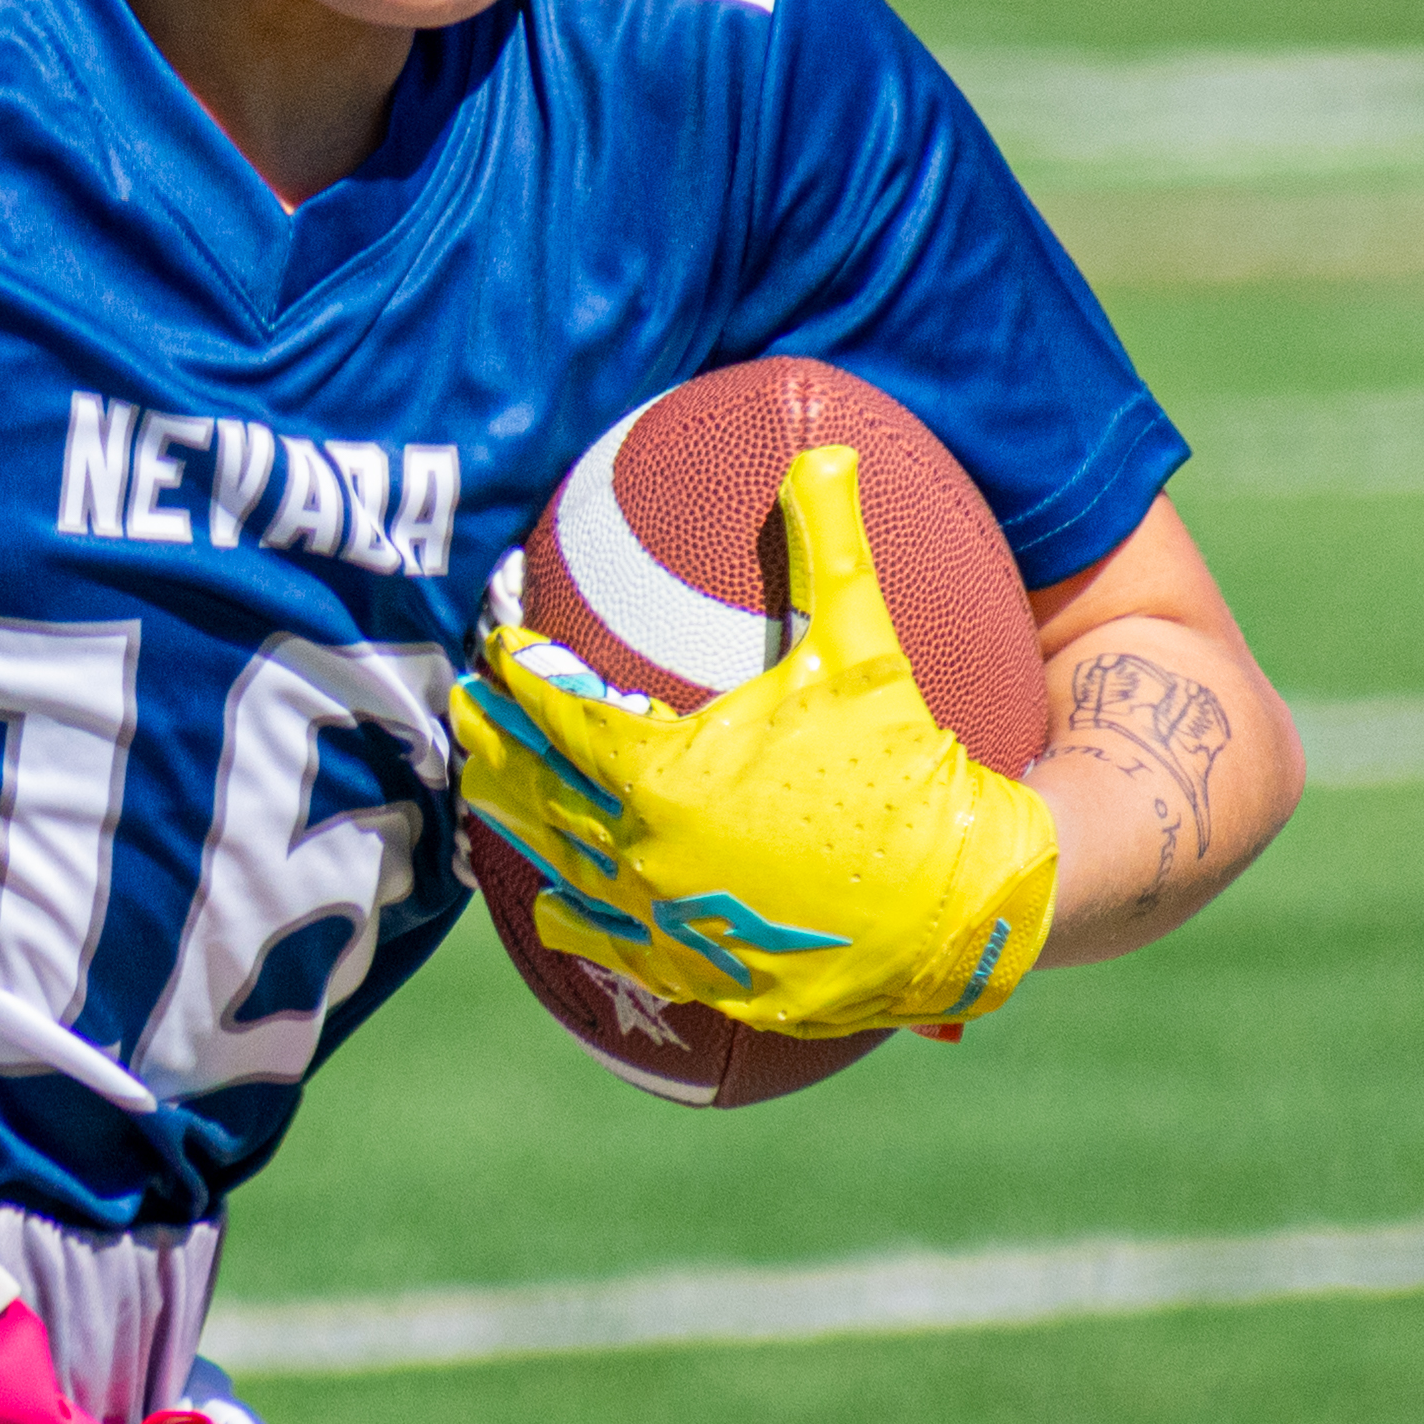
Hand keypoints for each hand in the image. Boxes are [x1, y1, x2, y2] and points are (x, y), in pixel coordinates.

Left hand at [448, 445, 1059, 1039]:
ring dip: (512, 818)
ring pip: (551, 863)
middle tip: (466, 707)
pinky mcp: (689, 971)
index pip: (558, 709)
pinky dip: (566, 909)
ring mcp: (659, 919)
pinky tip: (550, 898)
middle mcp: (640, 848)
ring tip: (483, 787)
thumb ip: (833, 548)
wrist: (958, 906)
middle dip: (494, 739)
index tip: (501, 643)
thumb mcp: (865, 652)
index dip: (520, 671)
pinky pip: (600, 939)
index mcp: (662, 771)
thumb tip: (823, 452)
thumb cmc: (906, 773)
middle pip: (532, 785)